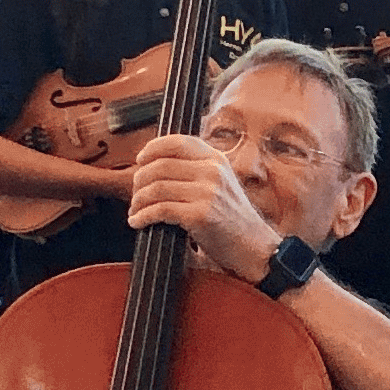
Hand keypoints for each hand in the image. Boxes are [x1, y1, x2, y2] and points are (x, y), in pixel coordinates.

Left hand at [127, 132, 280, 279]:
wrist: (254, 247)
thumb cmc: (233, 220)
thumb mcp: (221, 184)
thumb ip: (197, 170)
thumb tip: (156, 165)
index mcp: (216, 160)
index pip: (176, 142)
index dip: (152, 149)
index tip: (140, 160)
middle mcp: (212, 171)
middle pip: (160, 165)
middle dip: (139, 180)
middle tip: (135, 193)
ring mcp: (207, 192)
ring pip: (156, 187)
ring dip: (138, 200)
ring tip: (135, 209)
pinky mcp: (200, 214)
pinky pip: (160, 209)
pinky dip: (143, 216)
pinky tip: (138, 221)